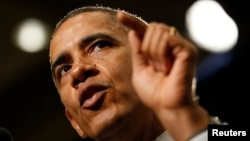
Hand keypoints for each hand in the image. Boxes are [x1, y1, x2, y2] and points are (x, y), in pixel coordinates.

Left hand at [117, 11, 208, 140]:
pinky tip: (166, 67)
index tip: (120, 15)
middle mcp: (171, 45)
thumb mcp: (139, 69)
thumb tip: (134, 32)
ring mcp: (180, 46)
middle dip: (146, 47)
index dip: (132, 22)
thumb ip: (137, 50)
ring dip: (152, 52)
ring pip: (158, 31)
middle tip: (153, 66)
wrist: (166, 106)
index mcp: (159, 49)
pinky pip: (167, 39)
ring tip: (160, 69)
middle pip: (152, 27)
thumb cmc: (154, 93)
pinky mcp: (187, 49)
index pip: (145, 30)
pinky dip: (160, 53)